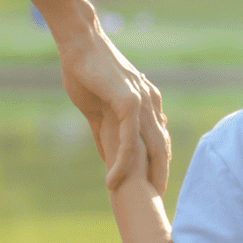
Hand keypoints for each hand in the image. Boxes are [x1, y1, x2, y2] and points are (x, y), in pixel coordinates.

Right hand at [57, 23, 169, 193]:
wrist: (79, 43)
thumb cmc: (85, 72)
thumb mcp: (97, 110)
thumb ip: (105, 134)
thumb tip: (109, 158)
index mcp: (147, 103)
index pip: (159, 140)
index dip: (159, 164)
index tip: (154, 185)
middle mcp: (151, 102)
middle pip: (163, 147)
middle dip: (161, 174)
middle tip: (157, 199)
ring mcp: (142, 101)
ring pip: (151, 147)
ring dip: (147, 175)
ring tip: (143, 198)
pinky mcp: (128, 102)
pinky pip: (129, 140)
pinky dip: (122, 163)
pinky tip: (112, 180)